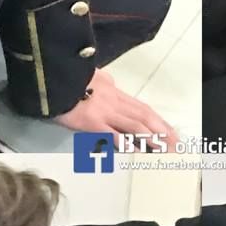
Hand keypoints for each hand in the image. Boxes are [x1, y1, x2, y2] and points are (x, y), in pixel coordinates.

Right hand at [56, 67, 176, 145]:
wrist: (50, 75)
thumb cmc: (67, 77)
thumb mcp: (91, 75)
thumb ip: (103, 81)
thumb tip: (110, 81)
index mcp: (114, 91)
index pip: (142, 108)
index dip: (158, 120)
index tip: (170, 131)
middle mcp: (113, 100)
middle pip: (144, 117)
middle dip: (162, 131)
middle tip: (176, 144)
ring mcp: (103, 111)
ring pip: (134, 125)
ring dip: (151, 138)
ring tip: (164, 149)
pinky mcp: (90, 121)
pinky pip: (112, 134)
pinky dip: (125, 143)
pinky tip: (135, 151)